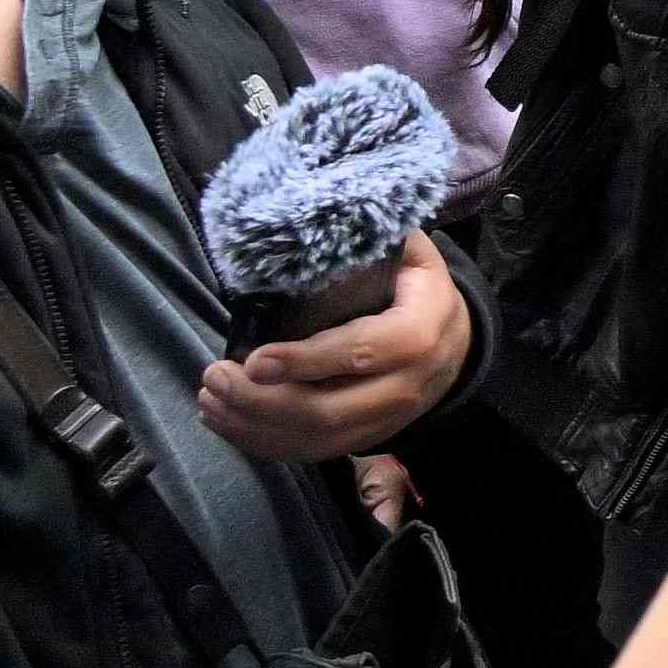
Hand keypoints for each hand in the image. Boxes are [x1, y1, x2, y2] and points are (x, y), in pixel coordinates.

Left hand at [198, 233, 472, 460]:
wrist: (457, 343)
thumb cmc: (418, 290)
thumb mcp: (411, 256)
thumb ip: (371, 239)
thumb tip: (314, 214)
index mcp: (419, 332)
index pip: (360, 353)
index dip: (305, 361)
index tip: (253, 358)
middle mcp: (406, 386)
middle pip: (328, 410)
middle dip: (262, 400)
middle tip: (215, 376)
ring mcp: (387, 420)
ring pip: (315, 438)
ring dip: (254, 425)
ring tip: (209, 399)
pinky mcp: (368, 439)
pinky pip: (313, 453)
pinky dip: (265, 443)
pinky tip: (227, 422)